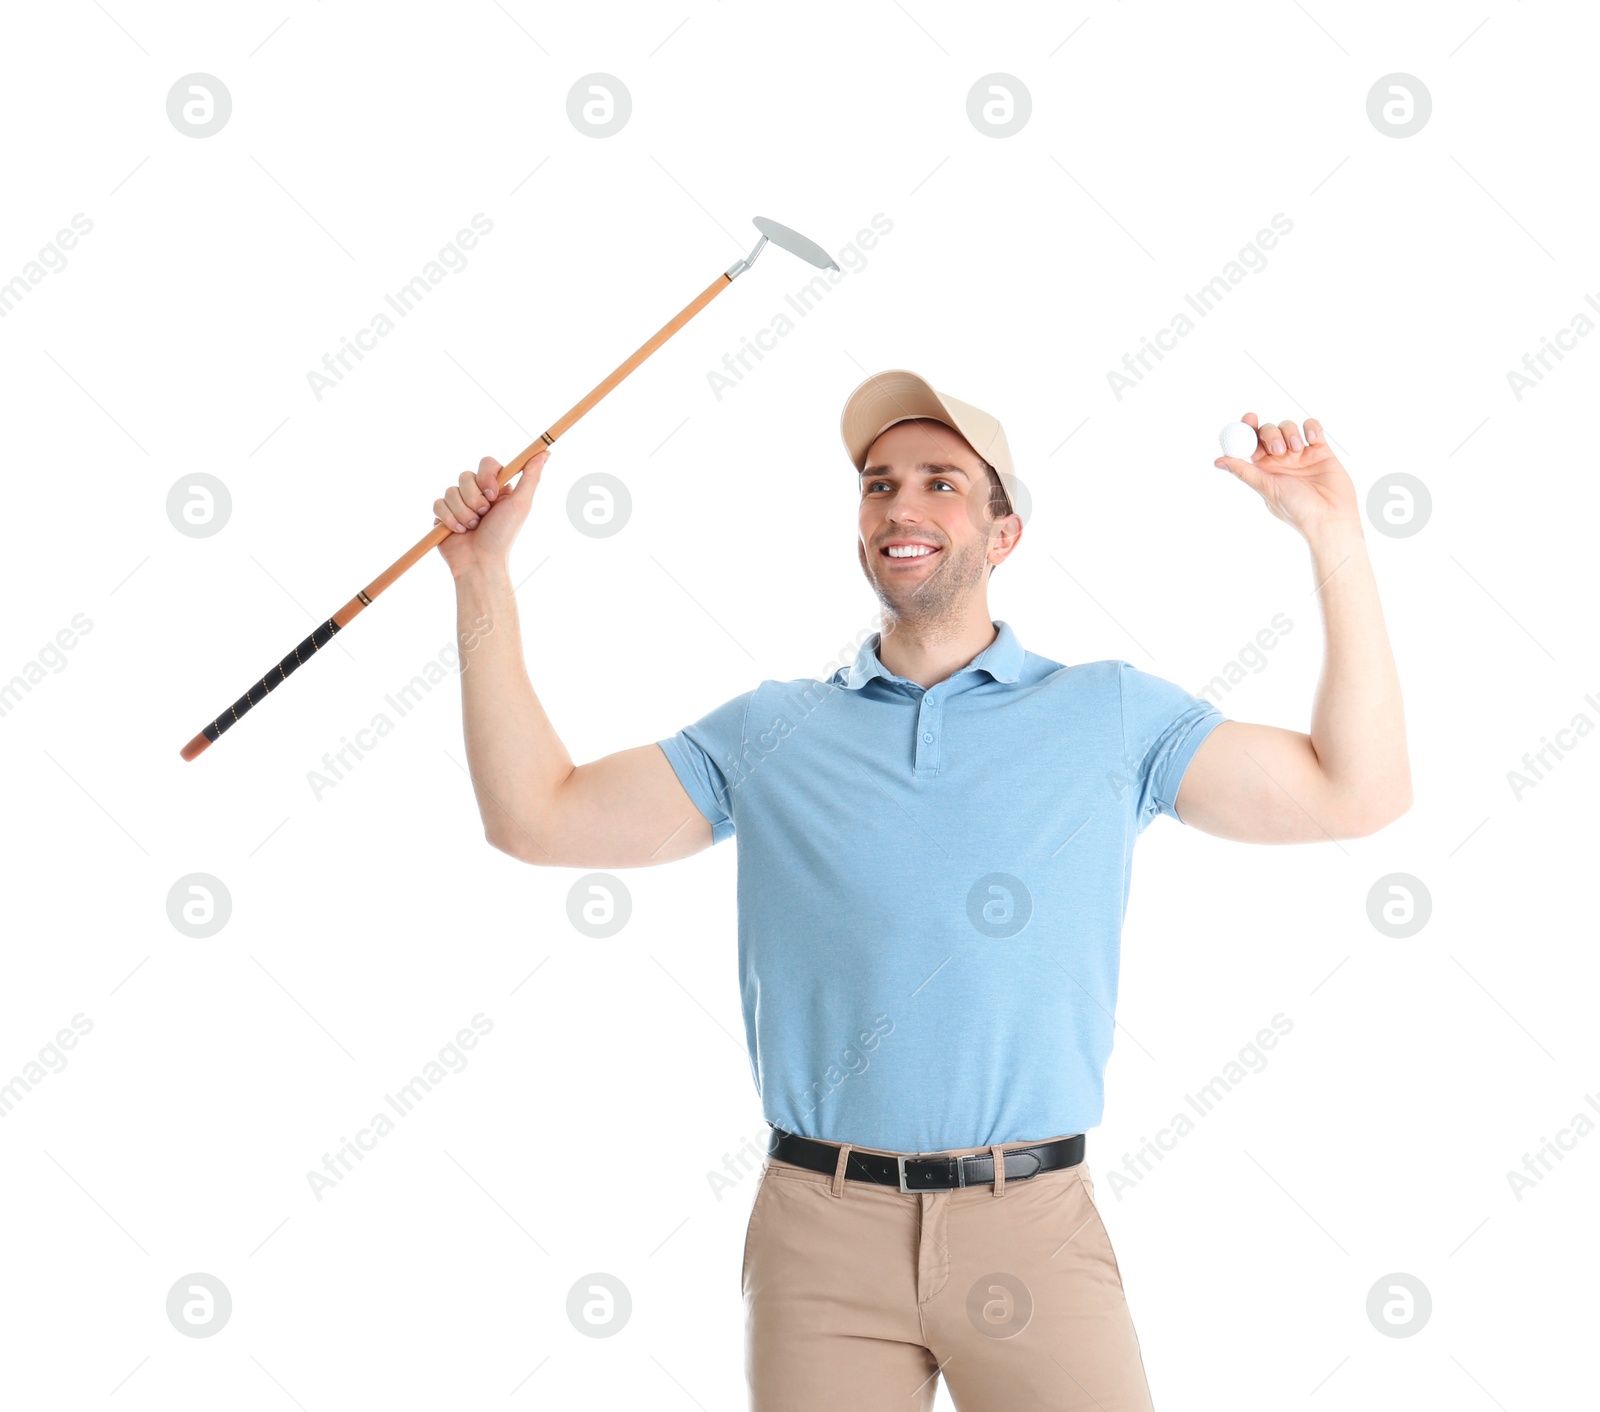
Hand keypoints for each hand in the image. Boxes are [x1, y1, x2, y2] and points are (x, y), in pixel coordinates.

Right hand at [434, 449, 549, 576]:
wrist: (480, 562)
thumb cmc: (503, 536)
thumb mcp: (521, 505)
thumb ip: (531, 477)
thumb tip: (545, 452)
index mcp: (496, 488)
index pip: (486, 463)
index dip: (486, 476)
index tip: (492, 493)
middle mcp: (477, 493)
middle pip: (465, 476)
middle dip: (474, 499)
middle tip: (484, 515)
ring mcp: (458, 503)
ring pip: (450, 491)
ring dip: (464, 513)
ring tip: (473, 527)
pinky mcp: (443, 515)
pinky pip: (438, 504)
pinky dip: (449, 519)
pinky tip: (459, 531)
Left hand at [1214, 413, 1358, 539]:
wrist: (1330, 517)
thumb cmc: (1298, 509)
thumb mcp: (1267, 488)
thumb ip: (1244, 472)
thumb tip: (1218, 461)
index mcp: (1264, 469)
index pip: (1250, 443)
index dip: (1246, 429)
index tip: (1248, 418)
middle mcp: (1280, 460)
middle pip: (1268, 432)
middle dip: (1271, 434)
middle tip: (1279, 450)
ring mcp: (1301, 454)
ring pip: (1289, 427)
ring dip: (1291, 433)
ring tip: (1298, 450)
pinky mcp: (1321, 450)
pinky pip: (1313, 428)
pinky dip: (1311, 427)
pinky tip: (1313, 439)